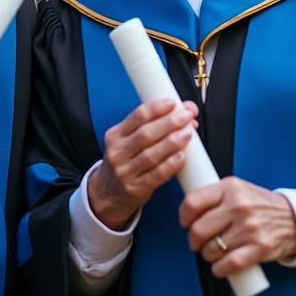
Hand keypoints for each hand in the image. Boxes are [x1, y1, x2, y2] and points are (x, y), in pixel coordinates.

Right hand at [87, 99, 198, 229]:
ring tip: (187, 133)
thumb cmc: (124, 162)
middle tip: (185, 116)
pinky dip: (170, 165)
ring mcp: (125, 171)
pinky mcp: (136, 188)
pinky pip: (156, 175)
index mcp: (115, 135)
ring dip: (172, 142)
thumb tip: (184, 111)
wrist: (108, 193)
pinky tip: (181, 156)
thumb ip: (154, 125)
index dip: (156, 108)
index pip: (136, 117)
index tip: (172, 102)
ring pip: (151, 155)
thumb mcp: (128, 141)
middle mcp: (118, 152)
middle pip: (145, 134)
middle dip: (168, 123)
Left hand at [179, 177, 295, 277]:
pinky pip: (229, 264)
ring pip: (212, 249)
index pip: (193, 202)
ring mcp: (250, 227)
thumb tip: (187, 208)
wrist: (294, 218)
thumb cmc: (261, 205)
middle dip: (193, 240)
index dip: (183, 216)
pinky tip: (219, 267)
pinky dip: (219, 269)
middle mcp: (239, 206)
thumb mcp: (238, 189)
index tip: (185, 222)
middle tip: (197, 242)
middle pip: (198, 229)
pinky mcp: (260, 247)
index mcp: (230, 188)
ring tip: (213, 252)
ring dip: (207, 255)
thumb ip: (215, 195)